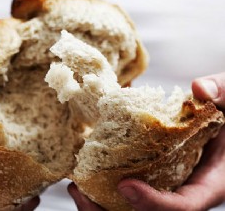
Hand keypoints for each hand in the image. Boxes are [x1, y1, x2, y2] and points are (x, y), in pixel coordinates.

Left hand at [69, 72, 224, 210]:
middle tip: (82, 194)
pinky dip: (106, 188)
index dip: (155, 203)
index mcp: (210, 181)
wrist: (222, 123)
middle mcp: (186, 189)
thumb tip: (200, 89)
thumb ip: (222, 92)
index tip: (125, 186)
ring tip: (76, 189)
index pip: (185, 205)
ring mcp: (169, 185)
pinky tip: (86, 173)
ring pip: (135, 208)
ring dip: (102, 205)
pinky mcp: (156, 176)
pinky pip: (131, 189)